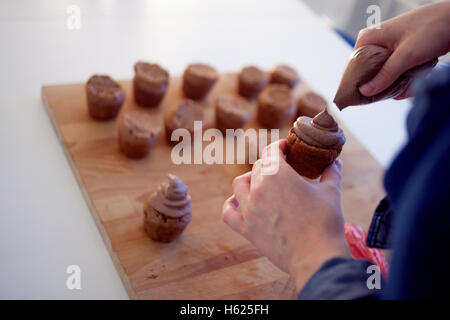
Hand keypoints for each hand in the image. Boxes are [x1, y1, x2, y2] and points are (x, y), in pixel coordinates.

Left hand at [222, 140, 350, 291]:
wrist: (316, 257)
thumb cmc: (324, 222)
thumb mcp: (331, 192)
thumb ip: (331, 173)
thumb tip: (335, 163)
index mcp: (277, 174)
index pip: (271, 151)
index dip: (279, 147)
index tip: (286, 148)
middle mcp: (258, 188)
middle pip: (258, 167)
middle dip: (270, 165)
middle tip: (282, 170)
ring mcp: (249, 209)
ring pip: (240, 185)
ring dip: (249, 180)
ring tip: (260, 182)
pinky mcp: (246, 229)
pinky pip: (228, 213)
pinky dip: (230, 205)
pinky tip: (237, 202)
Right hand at [355, 2, 449, 98]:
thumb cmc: (432, 28)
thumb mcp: (406, 55)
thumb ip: (385, 75)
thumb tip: (364, 92)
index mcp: (367, 39)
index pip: (353, 68)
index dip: (358, 85)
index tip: (365, 98)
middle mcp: (374, 44)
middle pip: (369, 75)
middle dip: (385, 84)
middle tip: (398, 85)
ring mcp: (386, 50)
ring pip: (384, 76)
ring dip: (398, 82)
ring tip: (413, 74)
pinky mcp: (398, 55)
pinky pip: (395, 73)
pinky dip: (406, 79)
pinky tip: (417, 74)